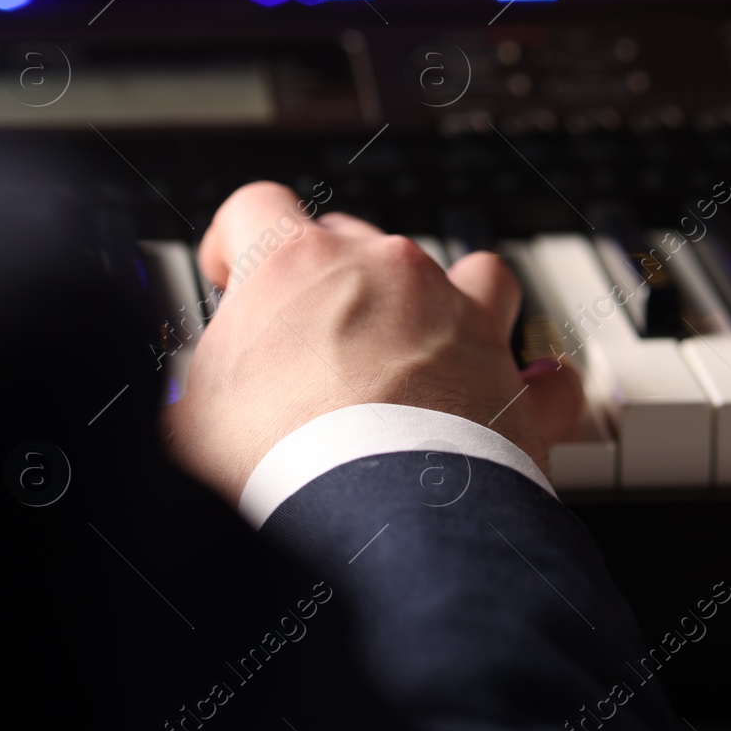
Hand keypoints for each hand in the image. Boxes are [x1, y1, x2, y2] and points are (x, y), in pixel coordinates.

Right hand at [162, 182, 583, 503]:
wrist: (372, 523)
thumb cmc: (275, 463)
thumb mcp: (191, 415)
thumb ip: (201, 380)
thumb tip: (199, 392)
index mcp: (296, 265)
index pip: (256, 207)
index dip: (236, 240)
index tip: (232, 275)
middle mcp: (386, 272)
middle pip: (358, 239)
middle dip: (333, 284)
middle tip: (312, 346)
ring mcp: (458, 319)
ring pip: (472, 275)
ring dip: (450, 305)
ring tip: (427, 351)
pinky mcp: (512, 383)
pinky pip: (539, 373)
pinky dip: (528, 388)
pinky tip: (515, 405)